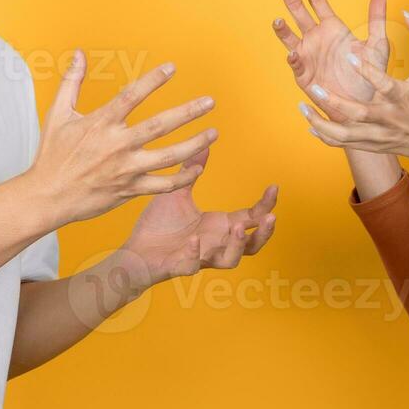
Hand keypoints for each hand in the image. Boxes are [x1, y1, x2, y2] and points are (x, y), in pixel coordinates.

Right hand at [29, 51, 218, 223]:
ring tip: (213, 134)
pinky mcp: (130, 190)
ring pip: (168, 156)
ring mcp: (126, 169)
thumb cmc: (52, 155)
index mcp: (101, 124)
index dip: (153, 80)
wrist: (47, 197)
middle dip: (188, 112)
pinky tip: (197, 168)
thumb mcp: (57, 114)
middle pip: (160, 126)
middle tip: (209, 102)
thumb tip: (78, 54)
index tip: (172, 68)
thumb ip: (72, 82)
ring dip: (194, 144)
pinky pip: (163, 185)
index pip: (132, 95)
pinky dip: (183, 177)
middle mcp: (117, 145)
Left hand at [109, 146, 278, 295]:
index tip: (274, 187)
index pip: (250, 217)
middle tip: (270, 217)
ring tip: (238, 227)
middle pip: (252, 245)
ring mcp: (200, 257)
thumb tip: (204, 143)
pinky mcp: (179, 266)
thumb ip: (191, 170)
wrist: (134, 250)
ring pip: (230, 260)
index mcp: (218, 226)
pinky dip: (194, 254)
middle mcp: (215, 243)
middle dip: (263, 232)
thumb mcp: (178, 193)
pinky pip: (191, 265)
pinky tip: (192, 240)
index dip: (265, 205)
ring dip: (237, 245)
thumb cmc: (158, 226)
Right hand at [272, 0, 388, 103]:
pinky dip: (294, 57)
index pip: (317, 0)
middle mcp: (316, 39)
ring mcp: (308, 56)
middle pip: (298, 12)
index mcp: (332, 28)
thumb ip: (376, 16)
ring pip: (290, 37)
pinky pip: (297, 63)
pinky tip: (294, 52)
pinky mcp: (304, 75)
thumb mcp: (377, 43)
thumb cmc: (370, 76)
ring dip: (282, 29)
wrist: (363, 105)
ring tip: (277, 20)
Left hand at [297, 8, 408, 168]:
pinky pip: (343, 143)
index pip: (383, 84)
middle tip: (313, 87)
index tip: (348, 56)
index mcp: (401, 97)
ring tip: (303, 106)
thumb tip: (407, 12)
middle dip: (335, 103)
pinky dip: (326, 135)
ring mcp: (377, 134)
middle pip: (358, 114)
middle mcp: (387, 118)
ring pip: (345, 134)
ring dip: (321, 123)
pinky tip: (310, 124)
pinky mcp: (370, 145)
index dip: (367, 71)